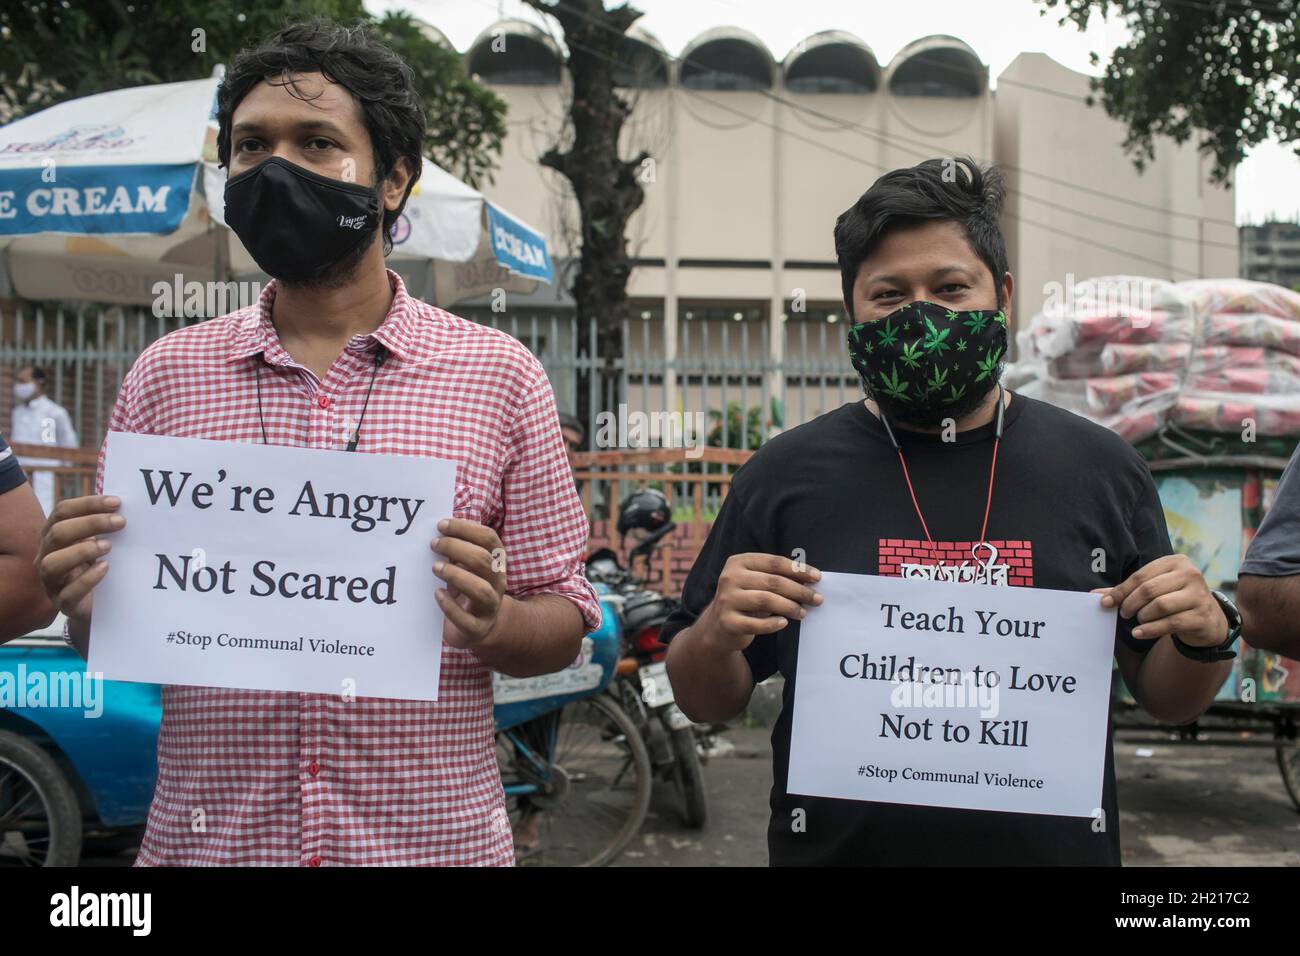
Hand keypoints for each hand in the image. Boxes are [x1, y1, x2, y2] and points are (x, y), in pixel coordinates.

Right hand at [35, 495, 125, 625]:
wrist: (97, 605)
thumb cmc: (97, 565)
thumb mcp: (98, 542)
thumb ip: (103, 525)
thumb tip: (120, 504)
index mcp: (53, 536)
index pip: (62, 512)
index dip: (87, 504)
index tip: (117, 503)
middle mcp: (46, 556)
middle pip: (57, 533)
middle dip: (90, 524)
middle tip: (120, 522)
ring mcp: (51, 581)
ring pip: (51, 563)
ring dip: (81, 551)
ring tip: (108, 546)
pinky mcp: (63, 604)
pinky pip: (68, 593)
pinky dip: (87, 579)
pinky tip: (105, 567)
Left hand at [431, 518, 506, 649]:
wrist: (480, 628)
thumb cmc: (468, 588)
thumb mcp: (468, 566)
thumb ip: (458, 550)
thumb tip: (439, 530)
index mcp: (497, 562)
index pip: (488, 538)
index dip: (466, 529)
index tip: (441, 525)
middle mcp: (497, 582)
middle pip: (484, 560)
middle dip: (457, 548)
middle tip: (434, 544)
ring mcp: (490, 606)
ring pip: (481, 589)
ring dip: (456, 575)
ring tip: (435, 568)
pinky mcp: (477, 628)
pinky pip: (466, 619)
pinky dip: (450, 605)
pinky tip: (437, 594)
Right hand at [698, 552, 822, 652]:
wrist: (718, 626)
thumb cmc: (745, 601)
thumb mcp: (755, 582)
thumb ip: (776, 577)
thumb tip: (810, 580)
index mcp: (738, 562)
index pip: (774, 562)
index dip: (798, 569)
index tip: (817, 578)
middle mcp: (729, 578)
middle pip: (773, 582)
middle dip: (799, 590)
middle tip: (817, 599)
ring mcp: (726, 600)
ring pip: (766, 601)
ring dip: (790, 607)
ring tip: (803, 613)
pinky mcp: (727, 622)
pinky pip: (756, 624)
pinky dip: (773, 624)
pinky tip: (783, 623)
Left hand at [1096, 554, 1227, 647]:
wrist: (1207, 619)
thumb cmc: (1173, 599)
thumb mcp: (1154, 590)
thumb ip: (1127, 591)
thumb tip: (1096, 595)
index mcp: (1176, 562)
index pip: (1141, 576)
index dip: (1121, 591)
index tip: (1106, 603)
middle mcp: (1190, 574)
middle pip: (1149, 589)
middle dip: (1130, 603)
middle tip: (1123, 613)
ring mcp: (1199, 595)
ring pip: (1160, 605)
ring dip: (1142, 616)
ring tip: (1138, 621)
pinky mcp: (1202, 616)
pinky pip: (1170, 623)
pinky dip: (1150, 629)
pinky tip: (1139, 633)